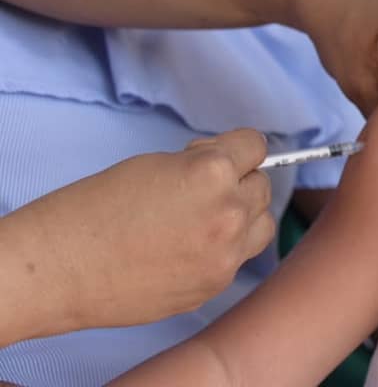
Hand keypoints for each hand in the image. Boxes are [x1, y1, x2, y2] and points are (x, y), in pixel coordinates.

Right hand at [5, 130, 273, 338]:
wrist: (62, 268)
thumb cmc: (97, 207)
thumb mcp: (157, 165)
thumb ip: (202, 164)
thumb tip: (228, 167)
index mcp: (213, 172)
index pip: (256, 146)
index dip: (236, 148)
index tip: (221, 154)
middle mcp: (229, 212)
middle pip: (261, 186)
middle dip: (238, 181)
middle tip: (199, 189)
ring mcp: (226, 254)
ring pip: (263, 224)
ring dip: (244, 217)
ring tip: (204, 219)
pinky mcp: (215, 284)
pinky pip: (240, 256)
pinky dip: (225, 248)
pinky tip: (189, 247)